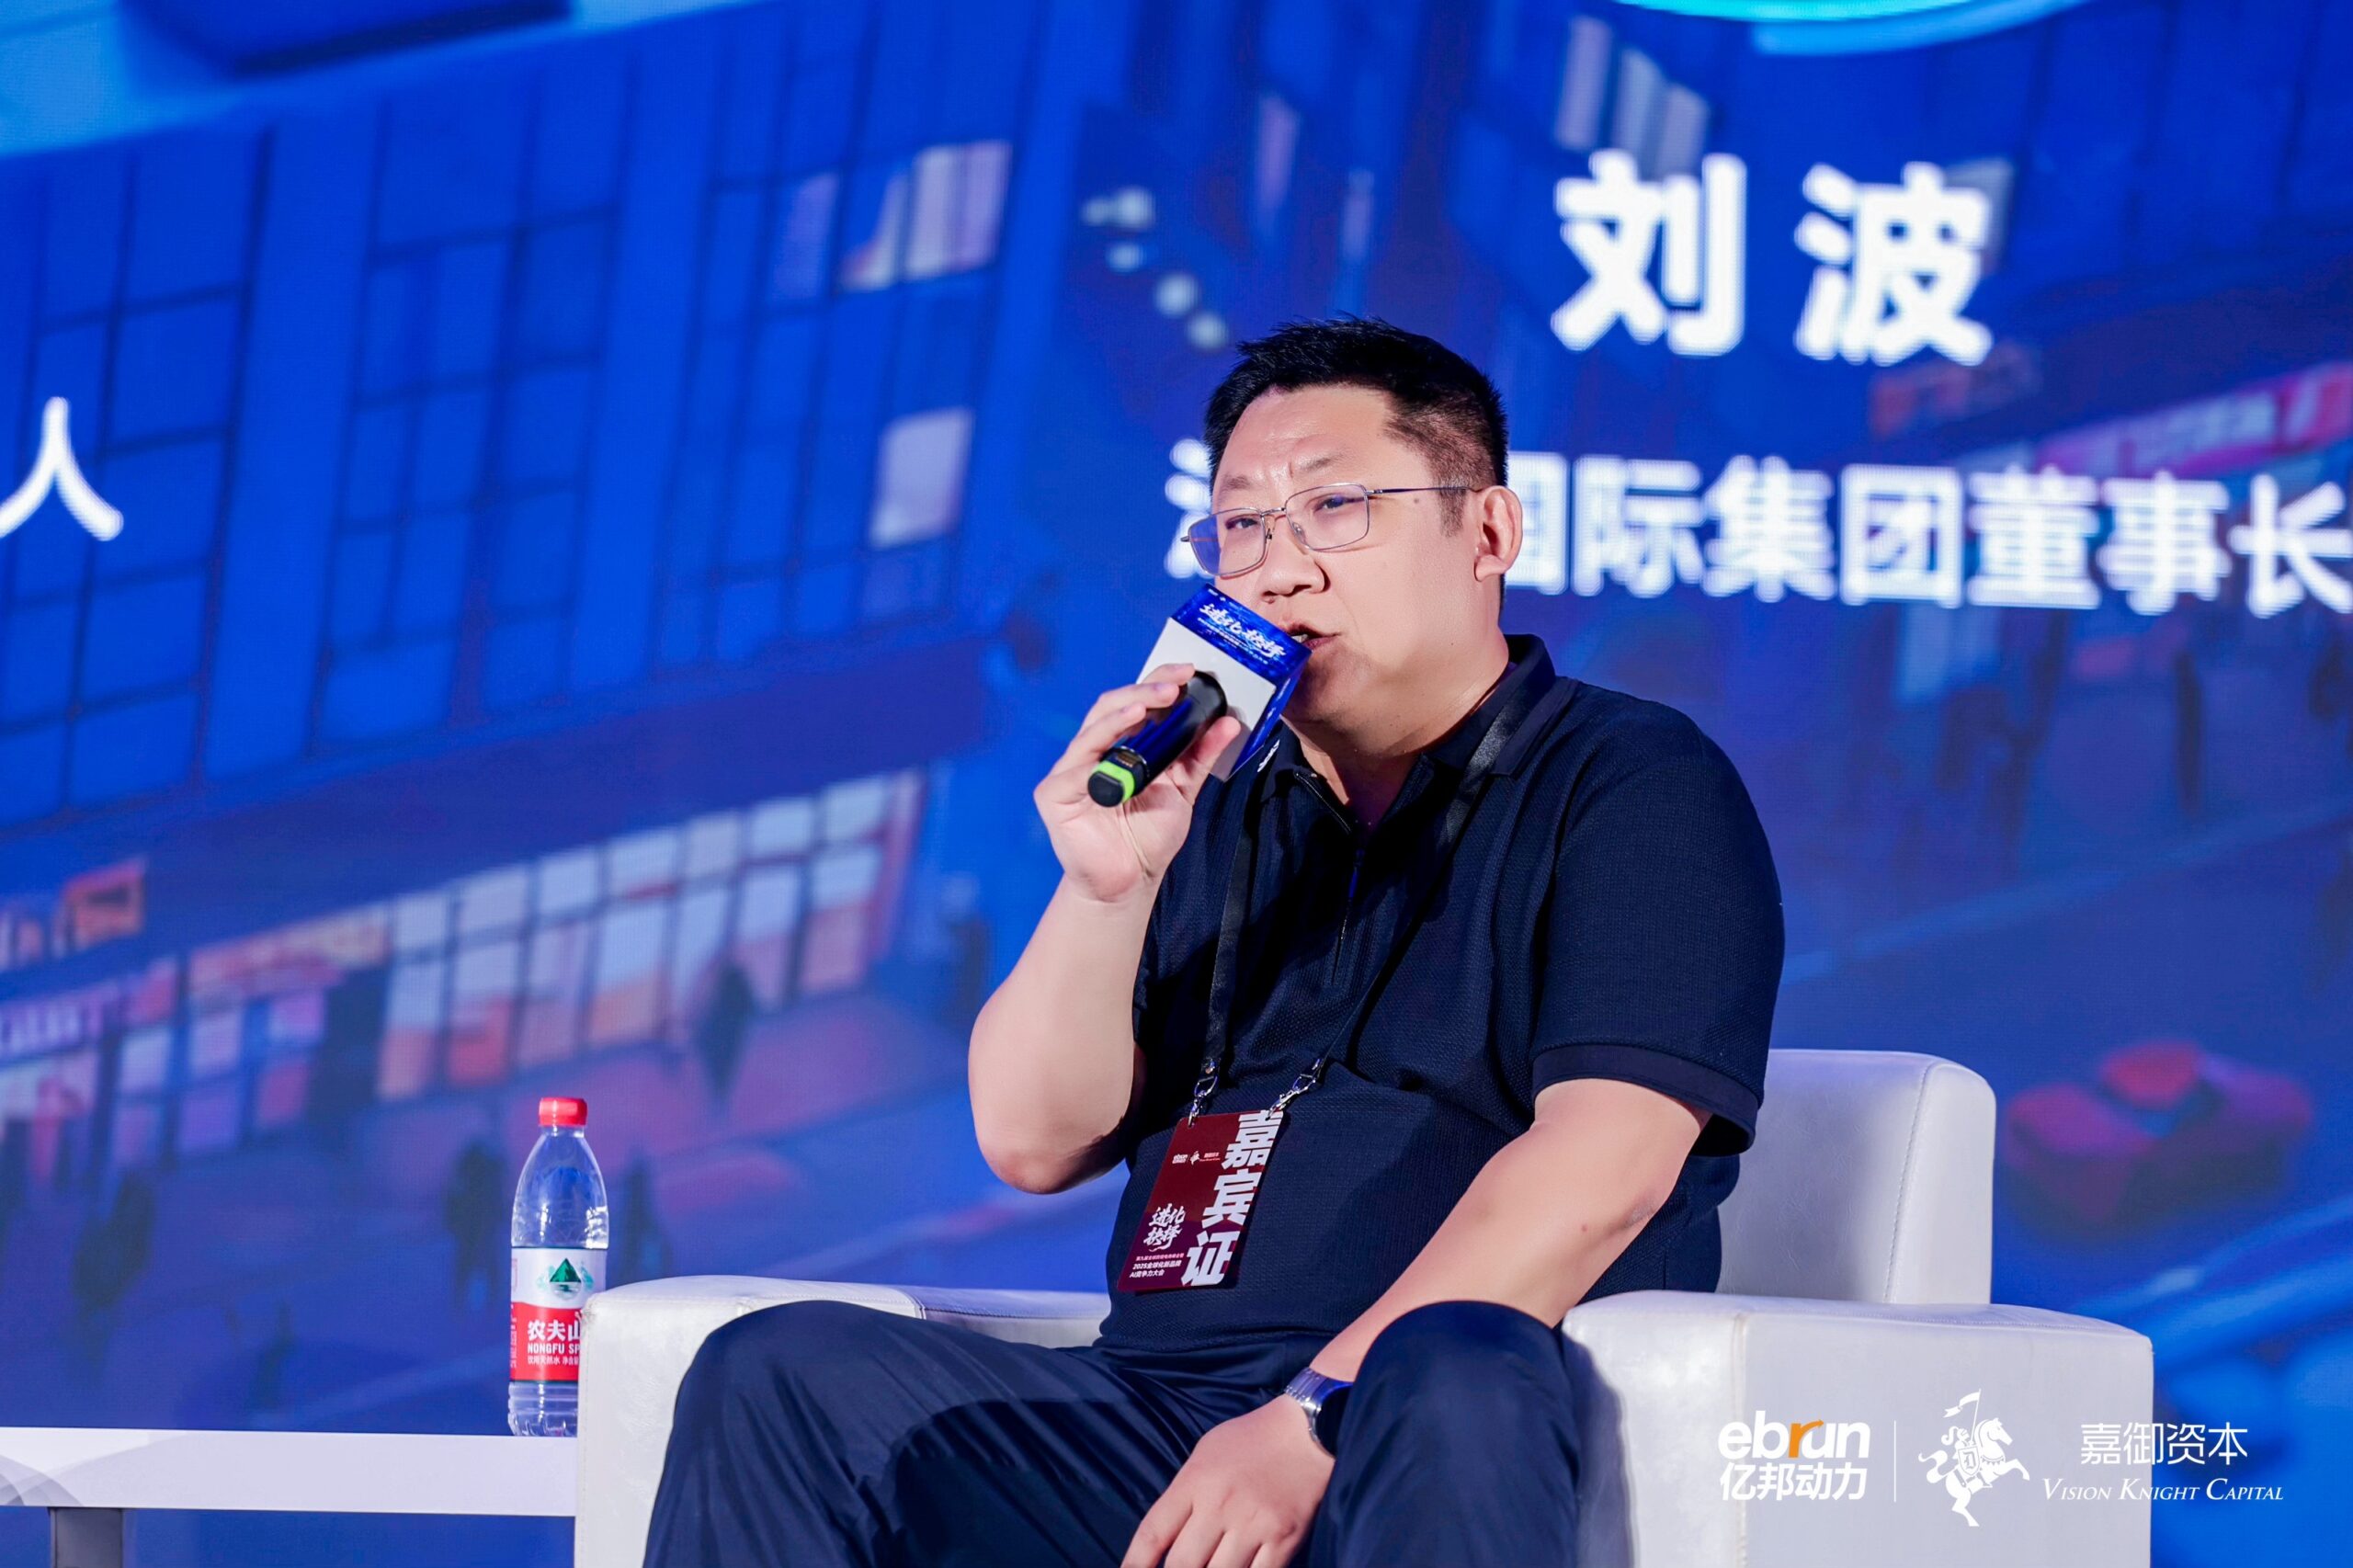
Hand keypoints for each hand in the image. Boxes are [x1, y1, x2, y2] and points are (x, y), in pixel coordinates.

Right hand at [1034, 662, 1245, 907]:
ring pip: (1095, 727)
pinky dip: (1100, 747)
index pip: (1137, 702)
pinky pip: (1078, 765)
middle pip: (1113, 706)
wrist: (1130, 882)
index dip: (1158, 682)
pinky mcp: (1055, 792)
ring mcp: (1072, 769)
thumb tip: (1228, 721)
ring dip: (1124, 709)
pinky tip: (1122, 742)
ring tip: (1152, 700)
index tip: (1189, 671)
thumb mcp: (1183, 790)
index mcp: (1122, 745)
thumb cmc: (1148, 836)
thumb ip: (1201, 756)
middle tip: (1176, 684)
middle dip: (1145, 689)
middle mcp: (1094, 751)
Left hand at [1122, 1396, 1331, 1567]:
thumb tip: (1165, 1538)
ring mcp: (1254, 1525)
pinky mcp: (1285, 1540)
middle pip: (1182, 1565)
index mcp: (1195, 1481)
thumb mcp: (1204, 1453)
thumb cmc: (1251, 1439)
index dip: (1135, 1564)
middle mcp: (1220, 1506)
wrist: (1309, 1428)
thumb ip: (1183, 1494)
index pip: (1153, 1533)